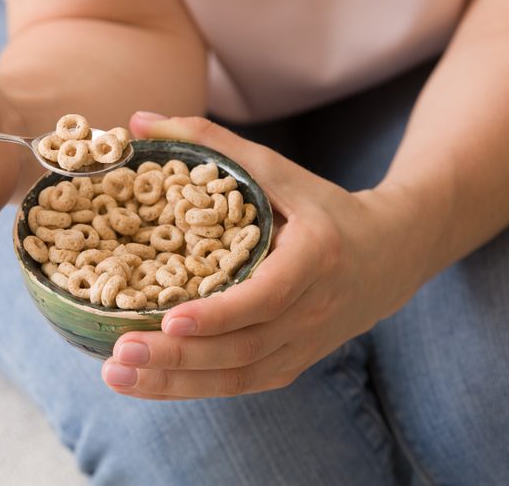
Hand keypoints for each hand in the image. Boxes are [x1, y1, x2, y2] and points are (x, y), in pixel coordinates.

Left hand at [101, 113, 428, 398]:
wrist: (390, 255)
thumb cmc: (322, 207)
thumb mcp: (276, 169)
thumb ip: (212, 142)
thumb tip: (138, 120)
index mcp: (317, 259)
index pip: (267, 297)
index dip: (220, 313)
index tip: (170, 318)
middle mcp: (314, 312)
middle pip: (243, 348)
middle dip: (178, 356)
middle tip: (119, 352)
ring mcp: (304, 345)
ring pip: (237, 377)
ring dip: (175, 383)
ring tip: (118, 374)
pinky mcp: (292, 365)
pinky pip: (239, 384)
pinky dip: (192, 388)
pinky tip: (145, 382)